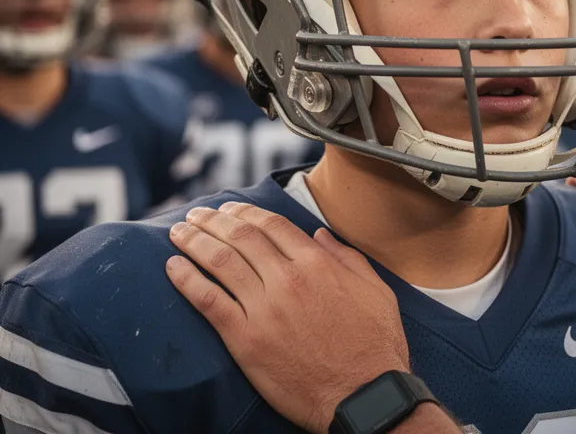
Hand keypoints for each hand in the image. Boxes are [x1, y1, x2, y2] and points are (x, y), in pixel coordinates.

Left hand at [165, 202, 409, 433]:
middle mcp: (288, 279)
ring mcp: (265, 309)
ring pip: (221, 262)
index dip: (246, 212)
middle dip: (214, 221)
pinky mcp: (247, 340)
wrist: (363, 394)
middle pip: (241, 237)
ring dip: (195, 242)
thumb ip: (347, 258)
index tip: (229, 209)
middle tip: (196, 215)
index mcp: (318, 264)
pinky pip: (209, 302)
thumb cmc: (374, 345)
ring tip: (178, 233)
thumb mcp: (374, 290)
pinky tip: (173, 267)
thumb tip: (320, 235)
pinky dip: (187, 281)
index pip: (272, 225)